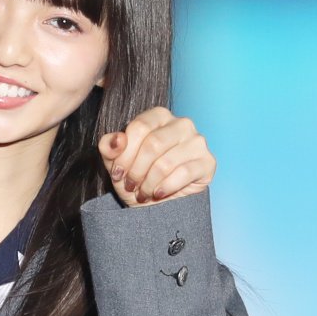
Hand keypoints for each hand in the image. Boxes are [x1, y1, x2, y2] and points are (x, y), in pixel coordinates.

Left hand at [98, 107, 214, 205]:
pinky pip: (183, 174)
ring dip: (149, 183)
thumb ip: (109, 146)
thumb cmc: (136, 174)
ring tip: (142, 192)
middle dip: (136, 170)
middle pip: (153, 144)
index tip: (117, 172)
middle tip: (130, 185)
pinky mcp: (207, 162)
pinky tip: (158, 193)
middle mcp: (181, 124)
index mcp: (159, 116)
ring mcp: (197, 142)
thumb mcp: (115, 160)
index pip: (139, 127)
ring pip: (166, 162)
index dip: (124, 154)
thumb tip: (117, 139)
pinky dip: (165, 187)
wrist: (155, 199)